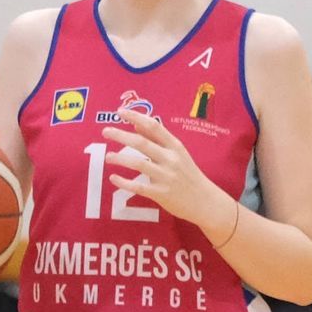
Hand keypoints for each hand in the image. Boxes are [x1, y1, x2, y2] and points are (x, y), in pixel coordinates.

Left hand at [102, 112, 234, 239]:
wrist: (205, 201)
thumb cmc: (188, 175)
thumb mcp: (177, 153)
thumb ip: (157, 140)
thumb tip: (135, 125)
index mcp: (175, 147)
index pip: (154, 126)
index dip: (136, 117)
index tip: (120, 111)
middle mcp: (171, 159)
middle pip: (142, 143)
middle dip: (121, 135)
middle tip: (105, 131)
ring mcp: (166, 177)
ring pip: (138, 164)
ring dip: (120, 158)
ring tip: (107, 157)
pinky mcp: (161, 194)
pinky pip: (138, 187)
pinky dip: (124, 182)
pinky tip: (113, 178)